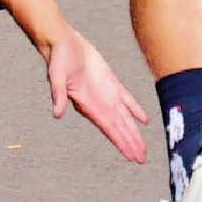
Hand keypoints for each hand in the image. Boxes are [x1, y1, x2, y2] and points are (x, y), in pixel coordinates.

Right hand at [42, 26, 155, 165]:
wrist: (63, 42)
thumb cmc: (57, 59)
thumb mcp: (56, 77)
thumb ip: (59, 95)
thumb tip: (57, 113)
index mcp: (88, 105)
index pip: (109, 128)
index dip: (121, 142)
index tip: (130, 156)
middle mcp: (99, 104)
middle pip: (119, 128)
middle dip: (130, 143)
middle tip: (141, 159)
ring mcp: (105, 94)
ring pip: (124, 117)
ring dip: (134, 132)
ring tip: (142, 148)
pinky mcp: (110, 82)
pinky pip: (126, 99)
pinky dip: (135, 110)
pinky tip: (144, 120)